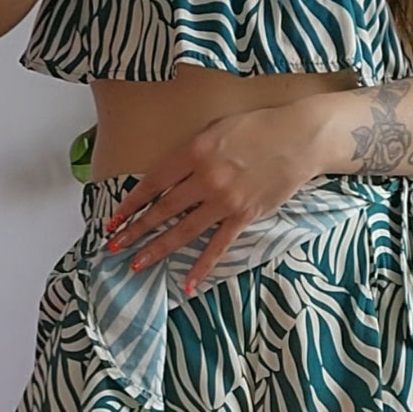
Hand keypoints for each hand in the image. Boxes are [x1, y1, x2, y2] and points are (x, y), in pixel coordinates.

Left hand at [103, 99, 327, 290]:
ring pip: (184, 231)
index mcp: (194, 152)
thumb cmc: (258, 128)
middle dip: (136, 230)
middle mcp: (206, 178)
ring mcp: (225, 200)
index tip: (115, 218)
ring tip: (137, 264)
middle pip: (163, 209)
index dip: (131, 203)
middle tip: (114, 247)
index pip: (153, 182)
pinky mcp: (244, 216)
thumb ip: (191, 152)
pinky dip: (202, 266)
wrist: (298, 138)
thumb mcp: (216, 129)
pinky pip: (218, 246)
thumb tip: (169, 176)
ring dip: (157, 249)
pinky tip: (187, 283)